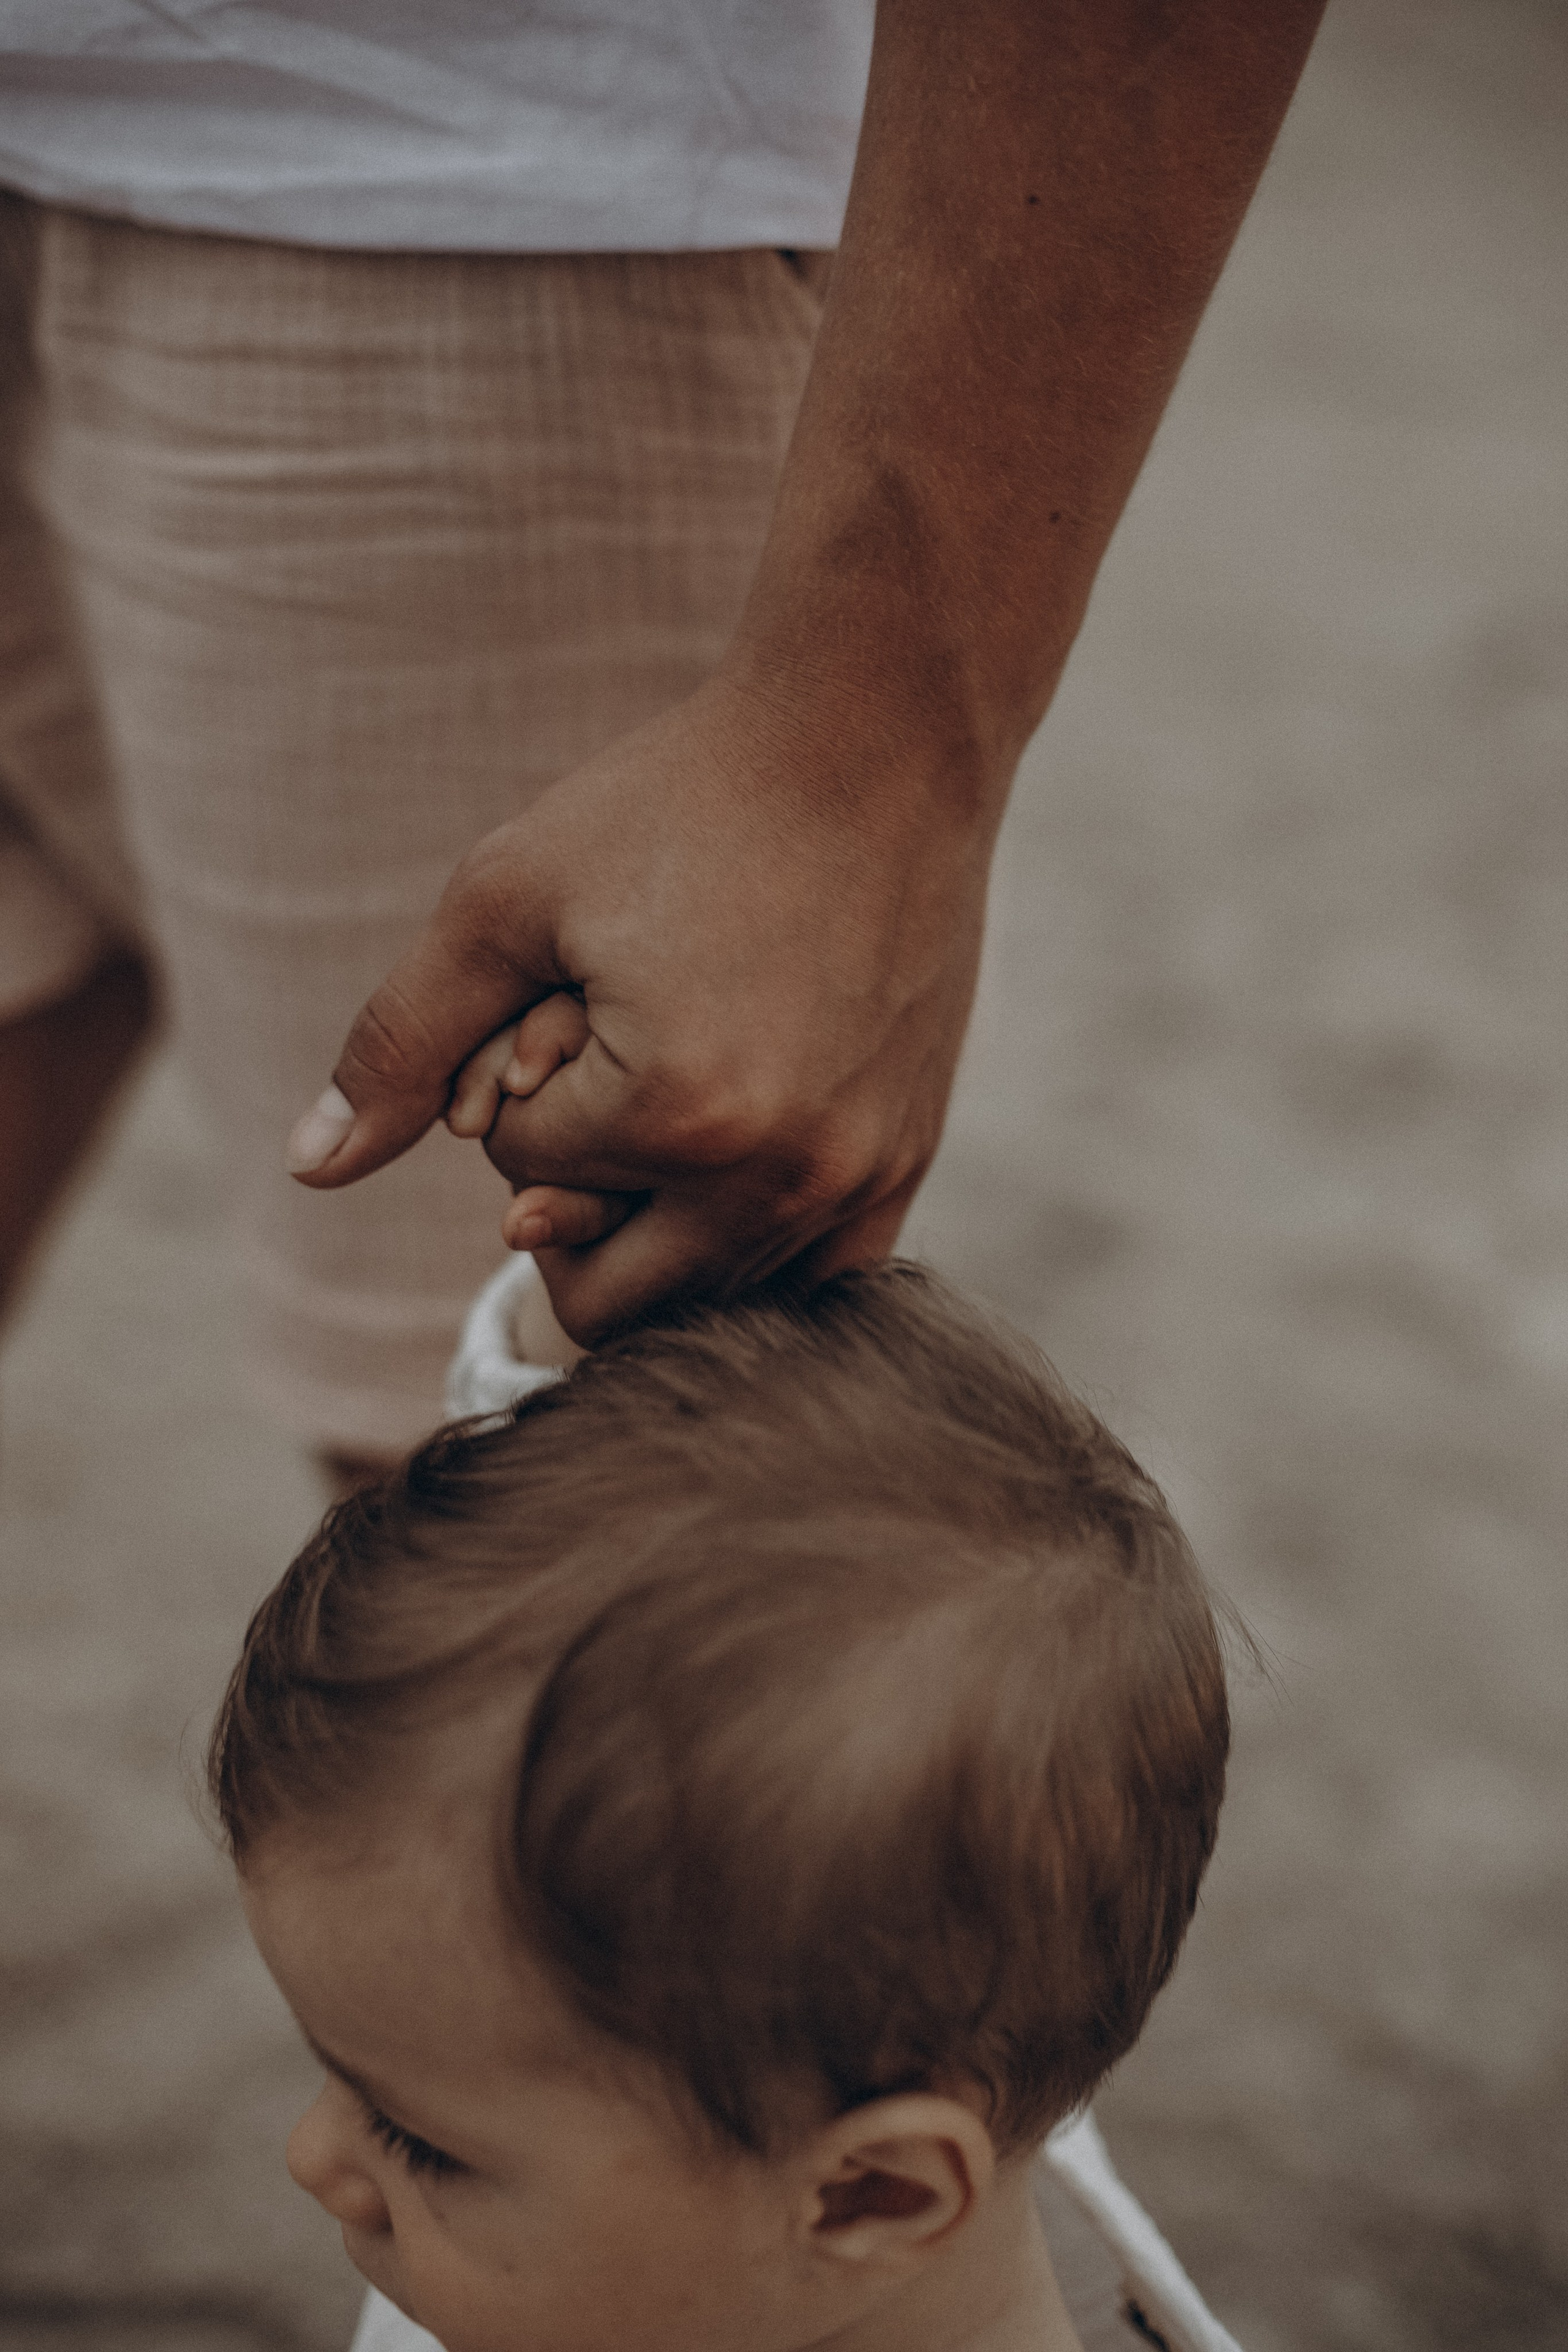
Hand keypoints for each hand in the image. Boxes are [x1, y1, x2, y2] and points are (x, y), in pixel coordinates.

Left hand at [288, 671, 990, 1341]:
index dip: (514, 1085)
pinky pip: (813, 1285)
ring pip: (704, 1301)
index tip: (569, 986)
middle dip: (565, 1196)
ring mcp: (857, 1178)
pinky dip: (748, 1249)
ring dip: (656, 1227)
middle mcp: (780, 1175)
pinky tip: (733, 1160)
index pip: (521, 1178)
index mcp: (674, 1114)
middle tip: (584, 1087)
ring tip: (663, 1102)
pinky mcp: (908, 1162)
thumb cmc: (681, 801)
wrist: (877, 741)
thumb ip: (402, 1043)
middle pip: (607, 1293)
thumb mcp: (507, 898)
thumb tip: (308, 1172)